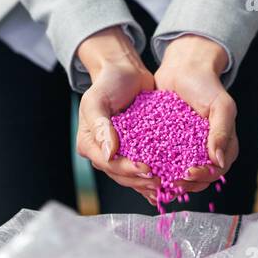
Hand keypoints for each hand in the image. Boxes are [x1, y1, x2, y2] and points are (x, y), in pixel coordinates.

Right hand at [75, 26, 159, 205]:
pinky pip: (143, 165)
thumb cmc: (109, 83)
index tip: (146, 169)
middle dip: (139, 180)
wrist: (126, 71)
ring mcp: (120, 152)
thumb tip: (109, 153)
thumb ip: (101, 127)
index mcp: (89, 143)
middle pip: (120, 174)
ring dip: (147, 183)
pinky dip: (153, 175)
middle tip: (160, 182)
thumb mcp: (98, 101)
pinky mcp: (136, 148)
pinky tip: (168, 184)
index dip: (127, 169)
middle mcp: (103, 151)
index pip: (108, 164)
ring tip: (166, 186)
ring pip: (131, 175)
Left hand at [154, 36, 237, 196]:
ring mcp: (187, 149)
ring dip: (171, 182)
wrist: (183, 67)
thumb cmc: (206, 84)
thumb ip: (222, 131)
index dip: (204, 177)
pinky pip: (165, 163)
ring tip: (158, 183)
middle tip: (171, 182)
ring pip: (181, 175)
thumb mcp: (220, 105)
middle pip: (199, 179)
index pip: (217, 170)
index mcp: (223, 144)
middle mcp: (206, 150)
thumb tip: (219, 161)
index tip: (188, 174)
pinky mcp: (169, 144)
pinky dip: (158, 171)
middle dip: (186, 185)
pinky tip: (147, 173)